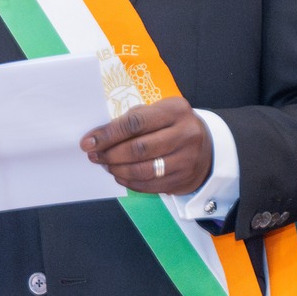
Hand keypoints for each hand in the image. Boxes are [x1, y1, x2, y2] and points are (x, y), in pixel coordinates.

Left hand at [81, 96, 212, 194]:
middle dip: (110, 154)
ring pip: (144, 170)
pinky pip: (151, 185)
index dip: (108, 134)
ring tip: (106, 165)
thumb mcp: (159, 112)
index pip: (135, 122)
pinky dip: (130, 182)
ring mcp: (187, 159)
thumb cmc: (173, 126)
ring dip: (118, 170)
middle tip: (95, 156)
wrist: (208, 147)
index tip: (88, 142)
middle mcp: (185, 134)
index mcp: (175, 110)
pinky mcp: (184, 179)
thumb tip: (101, 136)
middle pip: (139, 148)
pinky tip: (120, 176)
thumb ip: (134, 120)